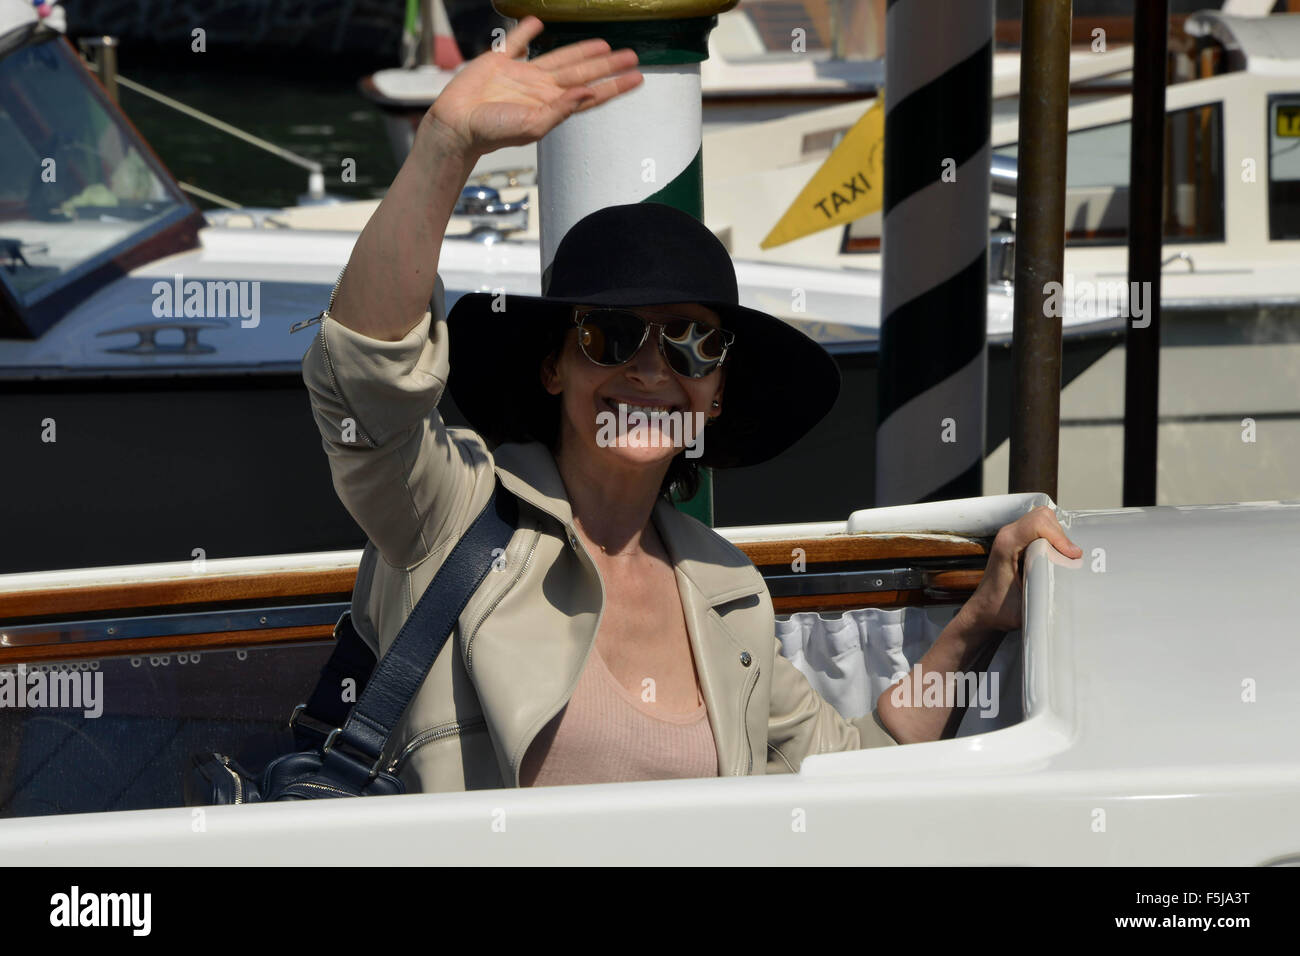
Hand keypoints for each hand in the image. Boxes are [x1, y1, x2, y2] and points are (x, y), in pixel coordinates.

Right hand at [427, 16, 642, 157]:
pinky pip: (517, 42)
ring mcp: (522, 75)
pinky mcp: (499, 62)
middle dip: (608, 66)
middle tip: (632, 55)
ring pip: (559, 57)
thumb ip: (562, 109)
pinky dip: (528, 32)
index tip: (637, 78)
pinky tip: (539, 23)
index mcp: (552, 105)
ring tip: (604, 43)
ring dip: (581, 50)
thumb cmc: (493, 132)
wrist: (458, 125)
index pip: (592, 94)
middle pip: (582, 73)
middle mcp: (541, 89)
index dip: (615, 86)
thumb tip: (589, 91)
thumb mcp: (533, 126)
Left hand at [961, 506, 1080, 633]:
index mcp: (1006, 545)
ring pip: (1044, 519)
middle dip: (1062, 536)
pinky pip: (1041, 528)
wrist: (983, 611)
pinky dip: (1054, 538)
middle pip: (1043, 517)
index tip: (1072, 556)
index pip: (1038, 524)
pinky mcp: (1018, 540)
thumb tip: (1076, 592)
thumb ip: (1047, 598)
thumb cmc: (998, 610)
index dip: (1060, 537)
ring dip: (1059, 536)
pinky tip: (1057, 556)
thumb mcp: (1025, 608)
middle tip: (1070, 559)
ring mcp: (1012, 535)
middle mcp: (1007, 535)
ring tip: (1064, 558)